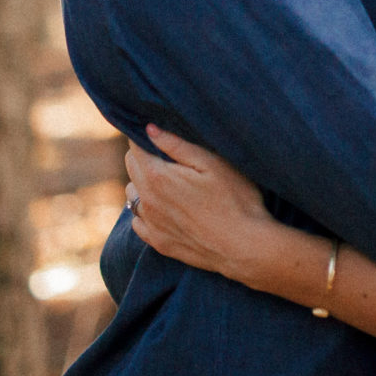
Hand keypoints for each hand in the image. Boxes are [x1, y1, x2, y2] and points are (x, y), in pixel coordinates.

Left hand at [125, 126, 274, 282]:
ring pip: (131, 194)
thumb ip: (177, 145)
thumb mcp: (212, 163)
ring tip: (168, 180)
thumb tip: (149, 128)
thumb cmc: (235, 198)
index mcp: (158, 177)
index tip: (158, 132)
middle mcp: (147, 201)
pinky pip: (138, 221)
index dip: (144, 136)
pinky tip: (166, 207)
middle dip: (143, 155)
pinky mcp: (159, 243)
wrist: (244, 246)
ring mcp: (151, 225)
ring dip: (142, 183)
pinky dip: (146, 210)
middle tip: (169, 153)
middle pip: (131, 167)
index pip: (135, 148)